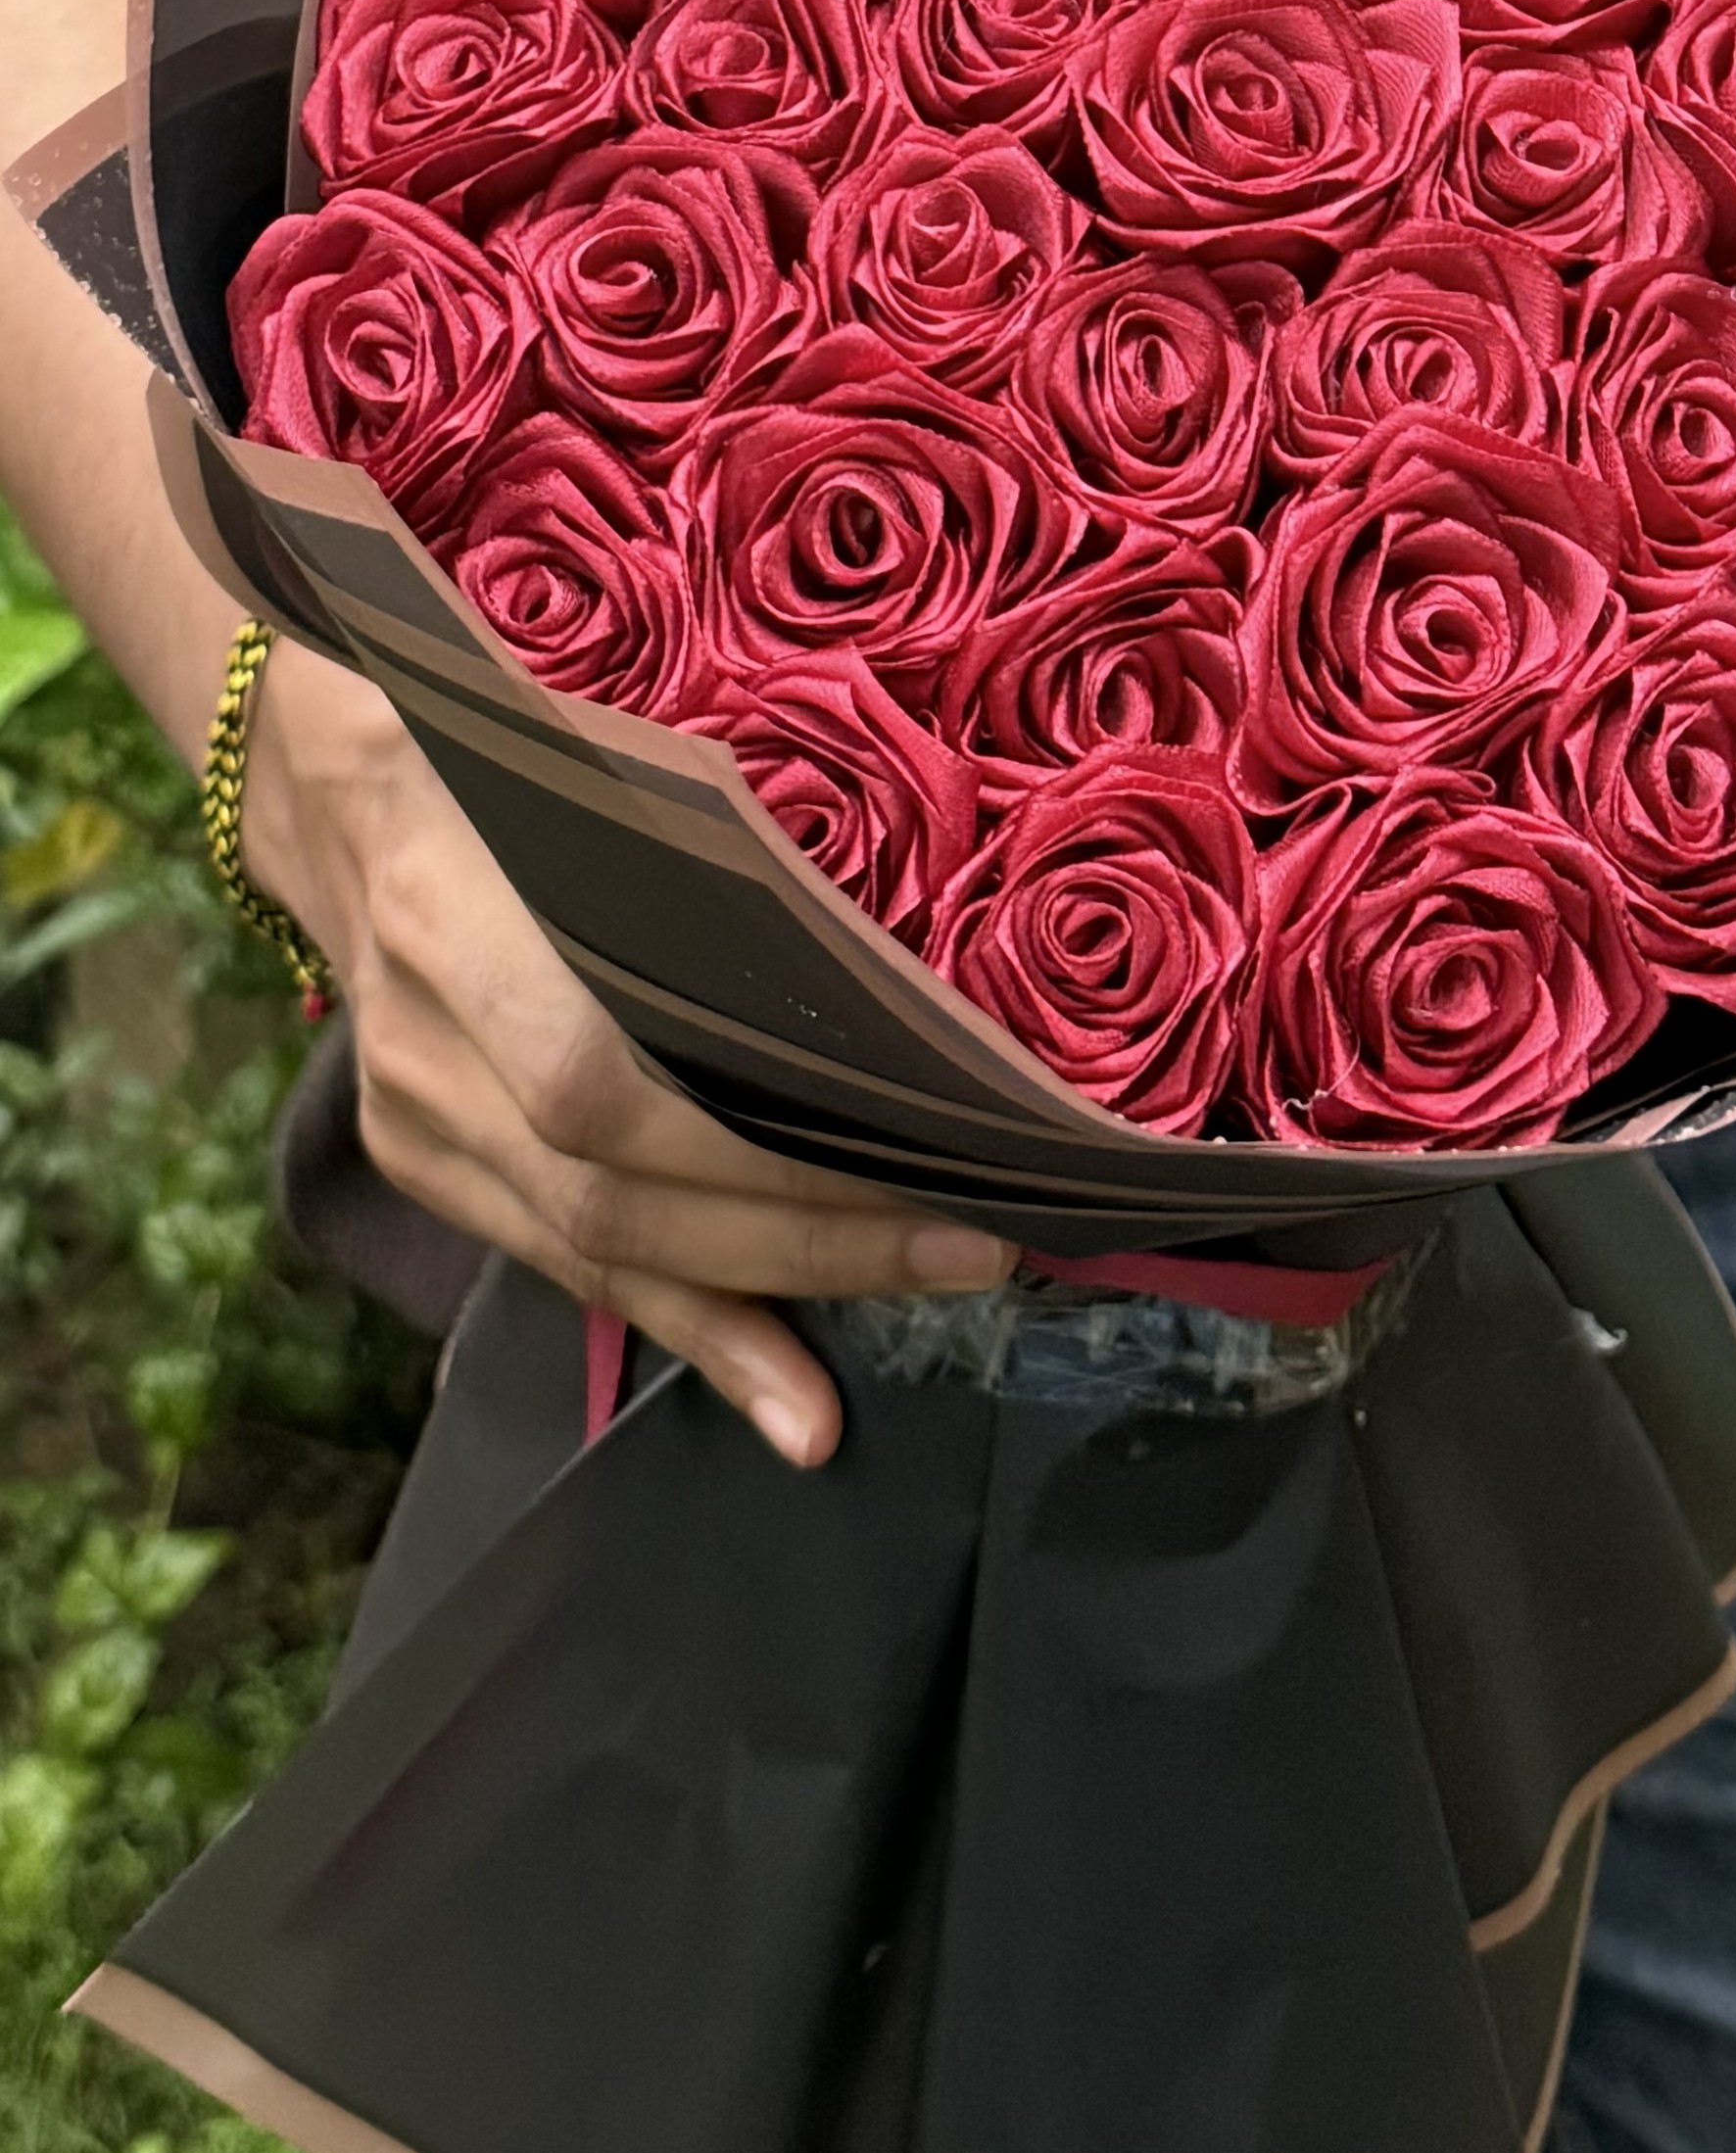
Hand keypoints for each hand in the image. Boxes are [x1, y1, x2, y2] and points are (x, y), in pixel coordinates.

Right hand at [241, 638, 1014, 1464]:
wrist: (347, 794)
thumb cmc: (527, 757)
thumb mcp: (629, 773)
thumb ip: (734, 877)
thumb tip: (902, 994)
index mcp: (461, 904)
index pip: (605, 1080)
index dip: (766, 1148)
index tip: (933, 1159)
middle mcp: (422, 1033)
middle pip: (613, 1189)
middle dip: (806, 1236)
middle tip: (970, 1250)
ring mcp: (411, 1112)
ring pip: (588, 1249)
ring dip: (755, 1309)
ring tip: (898, 1342)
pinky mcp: (423, 1161)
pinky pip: (562, 1266)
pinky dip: (686, 1324)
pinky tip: (778, 1395)